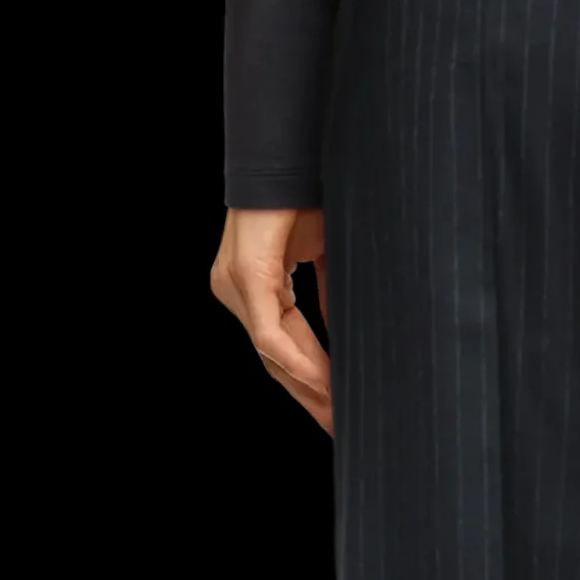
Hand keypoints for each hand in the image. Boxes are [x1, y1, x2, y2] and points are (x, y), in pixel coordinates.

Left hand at [211, 208, 331, 434]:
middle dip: (309, 397)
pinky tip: (325, 380)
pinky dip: (300, 359)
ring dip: (309, 386)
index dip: (311, 381)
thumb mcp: (328, 255)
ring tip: (337, 412)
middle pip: (273, 361)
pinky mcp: (247, 276)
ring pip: (272, 353)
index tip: (336, 409)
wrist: (294, 152)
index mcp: (253, 285)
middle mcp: (235, 290)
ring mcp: (235, 285)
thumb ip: (329, 297)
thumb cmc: (311, 194)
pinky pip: (272, 333)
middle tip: (338, 427)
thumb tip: (343, 338)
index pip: (281, 348)